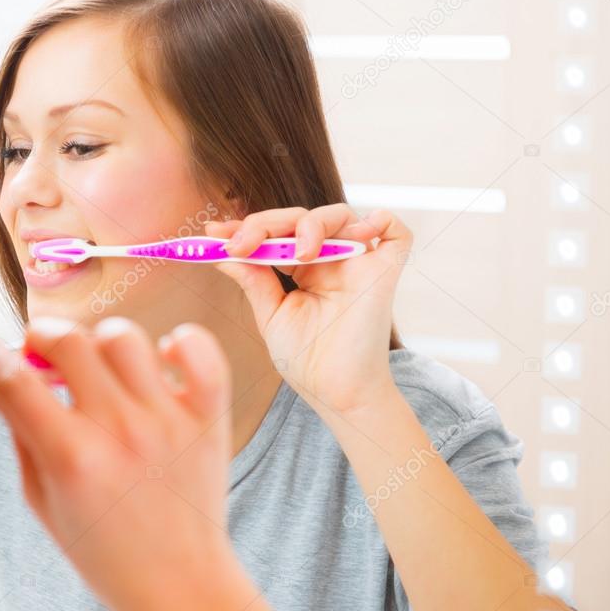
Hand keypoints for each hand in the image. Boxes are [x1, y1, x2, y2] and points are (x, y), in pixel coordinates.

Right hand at [0, 317, 239, 610]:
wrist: (178, 585)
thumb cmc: (102, 549)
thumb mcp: (41, 498)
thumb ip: (19, 430)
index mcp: (72, 458)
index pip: (14, 379)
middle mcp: (121, 432)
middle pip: (69, 342)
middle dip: (40, 336)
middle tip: (38, 352)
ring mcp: (168, 421)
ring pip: (125, 338)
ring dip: (99, 341)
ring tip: (96, 365)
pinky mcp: (207, 419)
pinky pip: (201, 351)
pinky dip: (183, 341)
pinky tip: (162, 358)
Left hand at [205, 205, 411, 416]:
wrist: (337, 394)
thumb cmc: (307, 360)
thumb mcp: (271, 315)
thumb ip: (253, 281)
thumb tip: (223, 252)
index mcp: (303, 269)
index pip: (276, 233)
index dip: (246, 228)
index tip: (213, 234)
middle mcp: (331, 260)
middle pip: (301, 219)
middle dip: (266, 224)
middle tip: (241, 243)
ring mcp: (359, 264)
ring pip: (341, 216)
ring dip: (313, 224)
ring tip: (299, 252)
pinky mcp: (385, 273)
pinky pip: (396, 233)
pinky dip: (380, 220)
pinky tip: (356, 234)